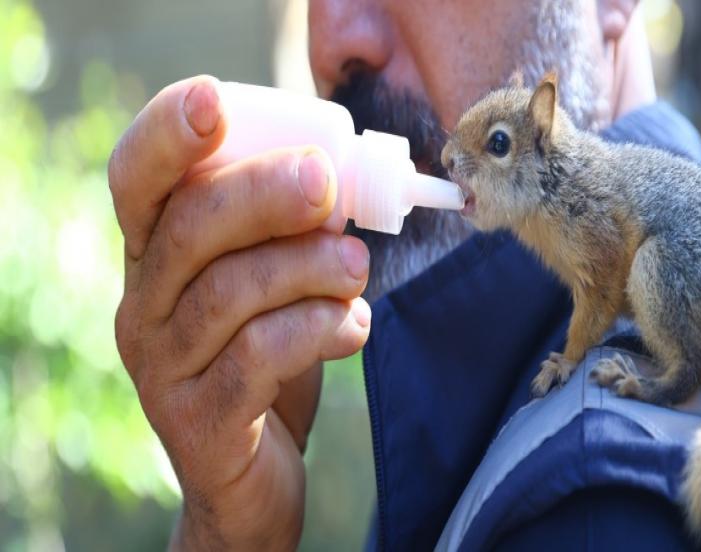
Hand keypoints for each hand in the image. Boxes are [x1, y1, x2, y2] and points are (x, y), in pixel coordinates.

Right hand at [108, 76, 370, 549]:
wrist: (254, 476)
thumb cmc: (268, 362)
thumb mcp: (272, 286)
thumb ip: (289, 234)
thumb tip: (339, 176)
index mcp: (158, 257)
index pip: (139, 182)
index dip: (168, 135)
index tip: (215, 100)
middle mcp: (145, 305)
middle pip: (190, 228)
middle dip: (263, 194)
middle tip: (326, 184)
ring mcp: (162, 367)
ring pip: (229, 294)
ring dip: (307, 269)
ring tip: (356, 269)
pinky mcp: (198, 422)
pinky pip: (256, 360)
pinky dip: (317, 331)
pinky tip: (354, 326)